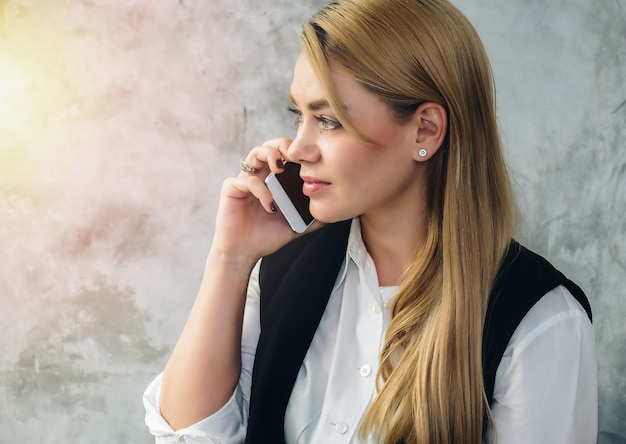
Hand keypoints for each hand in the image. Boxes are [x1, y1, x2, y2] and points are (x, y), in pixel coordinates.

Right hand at [210, 138, 306, 263]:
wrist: (244, 253)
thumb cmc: (266, 237)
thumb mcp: (295, 225)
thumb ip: (312, 217)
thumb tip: (333, 214)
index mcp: (273, 181)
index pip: (284, 156)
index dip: (295, 152)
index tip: (309, 160)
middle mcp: (258, 176)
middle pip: (269, 146)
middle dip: (282, 146)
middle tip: (294, 157)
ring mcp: (244, 180)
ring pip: (255, 153)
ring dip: (270, 156)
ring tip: (280, 170)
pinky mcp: (231, 188)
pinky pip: (248, 181)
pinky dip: (262, 191)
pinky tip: (270, 207)